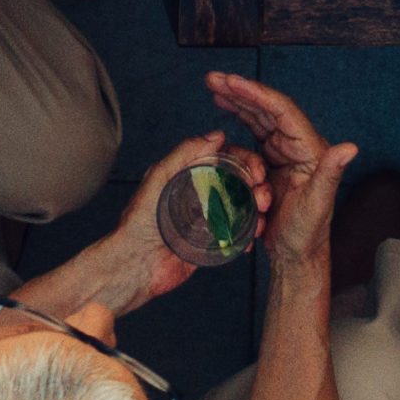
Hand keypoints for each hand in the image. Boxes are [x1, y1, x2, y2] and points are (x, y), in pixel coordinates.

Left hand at [84, 129, 250, 308]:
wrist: (136, 263)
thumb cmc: (140, 220)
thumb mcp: (159, 178)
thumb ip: (184, 154)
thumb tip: (216, 136)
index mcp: (191, 174)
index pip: (227, 159)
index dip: (246, 161)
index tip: (257, 171)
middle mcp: (204, 193)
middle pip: (241, 181)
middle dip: (258, 185)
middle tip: (263, 196)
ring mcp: (211, 218)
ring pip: (245, 206)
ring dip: (259, 209)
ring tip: (261, 215)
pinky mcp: (215, 242)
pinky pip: (240, 233)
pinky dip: (251, 233)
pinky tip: (252, 237)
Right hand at [204, 72, 357, 272]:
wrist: (297, 255)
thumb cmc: (308, 233)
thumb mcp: (317, 205)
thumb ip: (330, 174)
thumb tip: (350, 147)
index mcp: (310, 149)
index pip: (282, 112)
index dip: (256, 94)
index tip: (231, 81)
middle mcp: (298, 146)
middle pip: (268, 110)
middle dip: (241, 91)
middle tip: (213, 78)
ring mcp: (284, 153)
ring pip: (259, 118)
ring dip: (237, 100)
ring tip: (213, 86)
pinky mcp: (272, 162)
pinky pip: (253, 134)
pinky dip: (238, 120)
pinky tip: (223, 109)